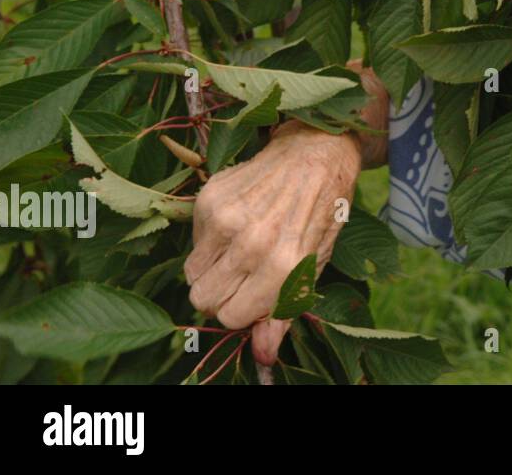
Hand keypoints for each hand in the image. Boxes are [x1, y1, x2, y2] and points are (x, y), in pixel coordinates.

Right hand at [184, 123, 360, 365]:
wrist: (315, 154)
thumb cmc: (320, 213)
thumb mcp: (312, 267)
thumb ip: (283, 314)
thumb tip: (262, 357)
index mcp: (282, 267)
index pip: (230, 317)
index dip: (241, 311)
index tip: (255, 295)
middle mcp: (252, 244)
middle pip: (203, 299)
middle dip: (221, 294)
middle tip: (244, 275)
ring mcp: (226, 219)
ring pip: (191, 275)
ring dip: (212, 269)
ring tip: (241, 248)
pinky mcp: (209, 198)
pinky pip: (192, 243)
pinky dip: (208, 241)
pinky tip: (237, 223)